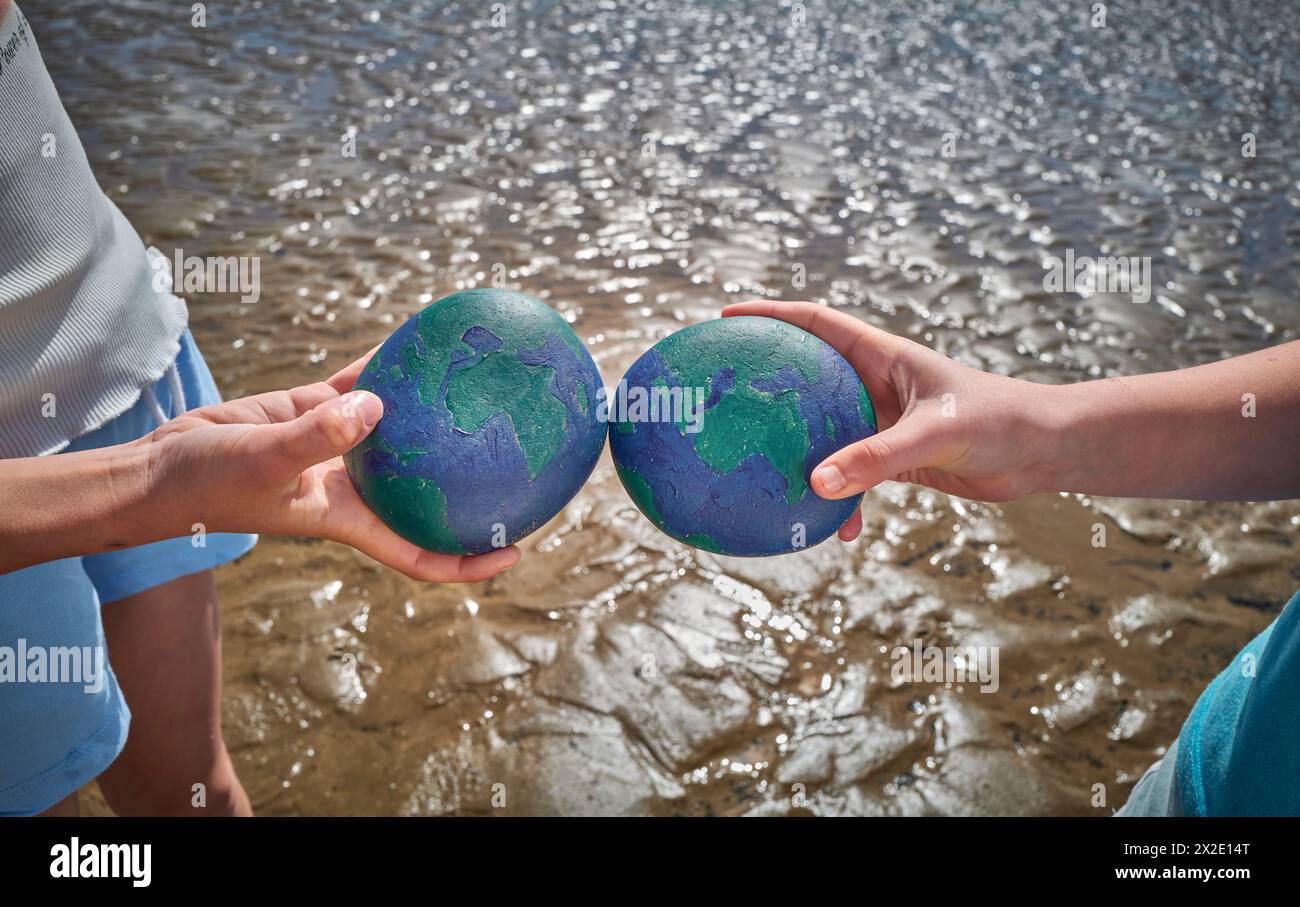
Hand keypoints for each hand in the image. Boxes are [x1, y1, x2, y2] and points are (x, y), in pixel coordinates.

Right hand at [136, 347, 520, 582]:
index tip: (515, 553)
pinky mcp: (314, 411)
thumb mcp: (263, 461)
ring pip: (399, 432)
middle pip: (424, 494)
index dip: (468, 561)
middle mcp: (352, 487)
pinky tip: (414, 344)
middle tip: (521, 454)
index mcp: (348, 517)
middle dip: (468, 484)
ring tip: (480, 385)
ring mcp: (336, 448)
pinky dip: (384, 370)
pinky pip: (360, 388)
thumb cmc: (206, 483)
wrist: (161, 465)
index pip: (420, 552)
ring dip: (432, 414)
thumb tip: (376, 406)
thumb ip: (315, 437)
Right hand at [722, 301, 1058, 540]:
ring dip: (800, 456)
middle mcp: (875, 385)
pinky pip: (852, 477)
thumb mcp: (934, 433)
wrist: (1042, 452)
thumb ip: (876, 458)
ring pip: (824, 435)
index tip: (725, 319)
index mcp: (881, 356)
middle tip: (725, 398)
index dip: (769, 316)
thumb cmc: (998, 420)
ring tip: (764, 476)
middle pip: (808, 380)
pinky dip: (843, 501)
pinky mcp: (894, 459)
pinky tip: (839, 530)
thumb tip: (817, 484)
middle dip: (769, 387)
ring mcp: (882, 423)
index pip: (814, 323)